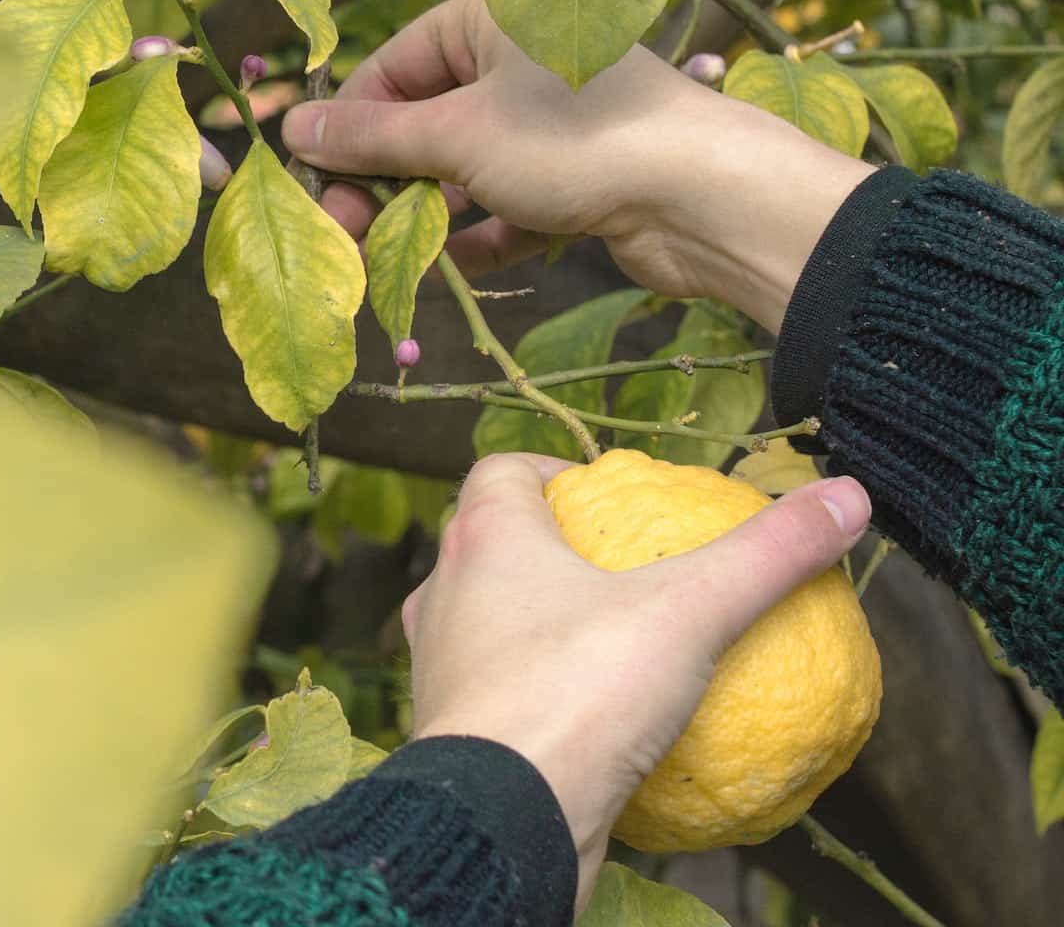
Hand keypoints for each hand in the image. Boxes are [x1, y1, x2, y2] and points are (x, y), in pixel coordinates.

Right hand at [278, 0, 874, 332]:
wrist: (706, 197)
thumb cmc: (574, 141)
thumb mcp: (456, 137)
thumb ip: (371, 138)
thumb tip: (291, 128)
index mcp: (491, 19)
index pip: (391, 66)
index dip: (348, 127)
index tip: (315, 184)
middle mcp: (522, 60)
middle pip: (425, 119)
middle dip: (383, 180)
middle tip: (347, 234)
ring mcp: (554, 120)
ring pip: (466, 166)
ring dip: (426, 212)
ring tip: (389, 259)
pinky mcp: (581, 176)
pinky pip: (511, 202)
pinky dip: (482, 231)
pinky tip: (456, 266)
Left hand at [403, 454, 870, 911]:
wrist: (500, 818)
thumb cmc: (577, 693)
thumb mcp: (690, 611)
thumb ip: (766, 555)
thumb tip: (847, 496)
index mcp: (481, 536)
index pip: (502, 471)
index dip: (552, 472)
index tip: (606, 494)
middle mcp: (445, 591)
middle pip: (496, 544)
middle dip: (555, 548)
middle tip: (625, 567)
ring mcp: (440, 665)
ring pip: (493, 624)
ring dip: (547, 626)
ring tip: (619, 644)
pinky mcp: (454, 731)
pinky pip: (508, 698)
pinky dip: (551, 698)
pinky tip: (607, 724)